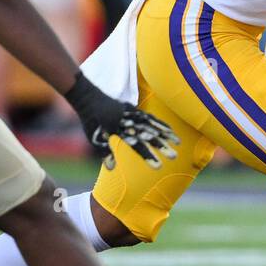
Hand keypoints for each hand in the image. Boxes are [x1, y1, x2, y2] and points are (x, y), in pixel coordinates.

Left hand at [64, 73, 180, 168]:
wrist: (88, 96)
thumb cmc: (90, 120)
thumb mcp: (93, 138)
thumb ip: (104, 153)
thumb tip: (112, 169)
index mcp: (117, 130)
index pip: (135, 146)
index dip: (147, 156)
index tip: (158, 167)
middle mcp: (127, 121)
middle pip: (148, 135)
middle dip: (161, 146)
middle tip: (174, 157)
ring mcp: (131, 113)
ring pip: (151, 125)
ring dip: (165, 134)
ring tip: (178, 143)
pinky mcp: (133, 108)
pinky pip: (150, 117)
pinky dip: (160, 123)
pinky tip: (169, 129)